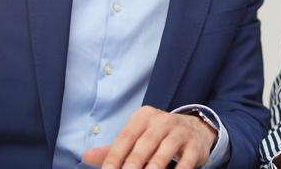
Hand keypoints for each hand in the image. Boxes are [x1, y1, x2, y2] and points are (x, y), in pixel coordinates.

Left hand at [82, 105, 216, 168]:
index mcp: (144, 117)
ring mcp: (180, 131)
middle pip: (144, 144)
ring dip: (154, 166)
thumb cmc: (158, 136)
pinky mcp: (195, 145)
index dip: (115, 156)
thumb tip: (86, 156)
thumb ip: (113, 149)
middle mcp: (162, 120)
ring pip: (165, 151)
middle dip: (133, 163)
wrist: (195, 129)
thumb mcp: (137, 137)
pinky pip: (186, 160)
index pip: (126, 137)